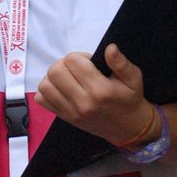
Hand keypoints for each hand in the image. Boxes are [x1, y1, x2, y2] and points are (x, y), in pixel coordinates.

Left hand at [35, 43, 158, 146]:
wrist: (128, 128)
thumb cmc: (130, 100)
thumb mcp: (134, 79)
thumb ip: (121, 63)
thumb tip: (109, 48)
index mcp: (100, 90)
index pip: (73, 61)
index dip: (80, 56)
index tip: (89, 62)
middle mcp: (82, 102)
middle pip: (55, 71)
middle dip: (64, 63)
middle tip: (77, 68)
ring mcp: (71, 112)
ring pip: (45, 85)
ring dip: (53, 76)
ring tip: (68, 77)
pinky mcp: (65, 117)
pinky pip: (42, 100)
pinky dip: (47, 90)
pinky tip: (61, 88)